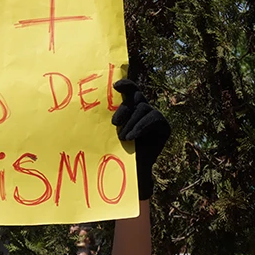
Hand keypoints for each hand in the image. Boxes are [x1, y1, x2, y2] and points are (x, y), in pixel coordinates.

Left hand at [112, 79, 170, 199]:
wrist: (132, 169)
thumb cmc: (117, 150)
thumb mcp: (110, 131)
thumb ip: (110, 119)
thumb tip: (91, 109)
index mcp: (130, 106)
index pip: (130, 90)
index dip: (125, 85)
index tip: (115, 86)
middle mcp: (143, 108)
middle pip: (136, 97)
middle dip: (124, 109)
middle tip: (114, 123)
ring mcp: (154, 115)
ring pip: (142, 108)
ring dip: (130, 123)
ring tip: (122, 138)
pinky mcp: (164, 125)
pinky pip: (153, 119)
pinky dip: (140, 127)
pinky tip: (131, 137)